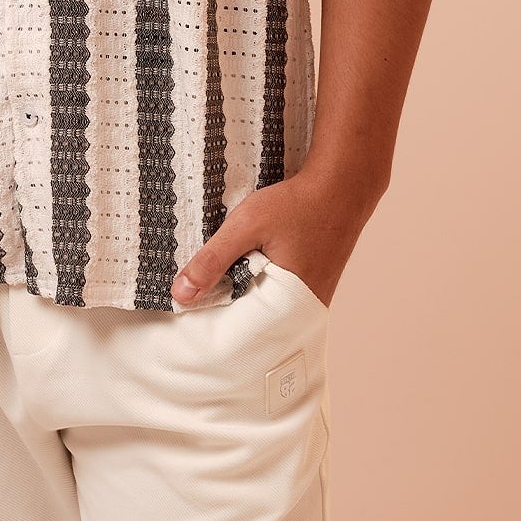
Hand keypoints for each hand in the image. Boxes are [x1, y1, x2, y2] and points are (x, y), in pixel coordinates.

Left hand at [169, 169, 380, 308]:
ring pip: (264, 308)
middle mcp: (303, 312)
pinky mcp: (311, 287)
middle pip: (252, 324)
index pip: (239, 333)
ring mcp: (310, 301)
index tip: (184, 316)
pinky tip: (247, 267)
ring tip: (220, 282)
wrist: (340, 187)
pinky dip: (258, 285)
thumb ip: (213, 259)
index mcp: (288, 306)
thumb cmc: (296, 205)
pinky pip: (277, 296)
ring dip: (242, 296)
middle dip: (226, 312)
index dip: (212, 323)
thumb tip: (180, 295)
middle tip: (197, 298)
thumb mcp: (246, 225)